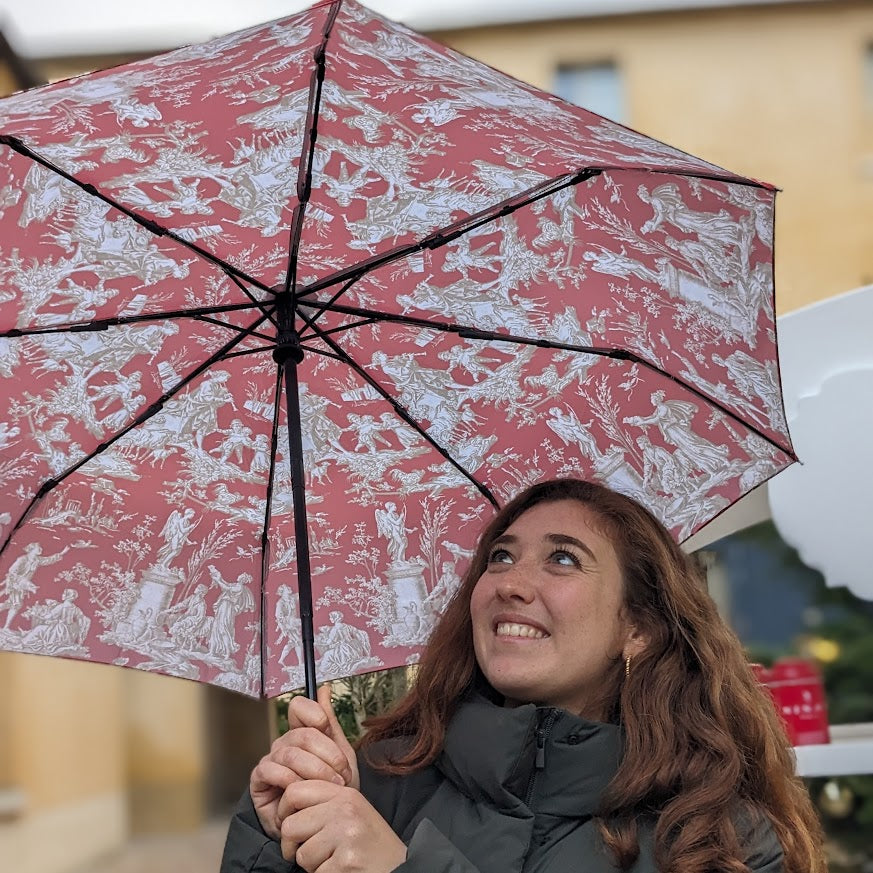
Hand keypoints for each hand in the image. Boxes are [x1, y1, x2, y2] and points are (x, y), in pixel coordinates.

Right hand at [250, 685, 358, 839]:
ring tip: (332, 786)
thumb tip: (325, 688)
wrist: (324, 826)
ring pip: (291, 753)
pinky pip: (272, 770)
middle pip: (302, 734)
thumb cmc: (332, 791)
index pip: (299, 707)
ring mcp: (271, 760)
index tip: (327, 727)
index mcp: (303, 733)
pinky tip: (302, 791)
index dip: (314, 712)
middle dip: (327, 754)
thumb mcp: (341, 756)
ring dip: (316, 771)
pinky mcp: (259, 780)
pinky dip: (291, 780)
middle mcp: (284, 743)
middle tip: (342, 774)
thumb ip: (332, 723)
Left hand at [280, 780, 406, 872]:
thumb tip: (286, 801)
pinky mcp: (346, 862)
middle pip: (290, 826)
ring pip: (301, 854)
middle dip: (292, 846)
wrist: (399, 868)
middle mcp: (345, 810)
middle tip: (306, 852)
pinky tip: (341, 870)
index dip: (284, 811)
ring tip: (333, 860)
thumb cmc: (370, 843)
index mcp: (345, 794)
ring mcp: (346, 835)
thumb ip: (324, 802)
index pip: (295, 791)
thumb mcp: (352, 811)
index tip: (291, 826)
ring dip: (312, 865)